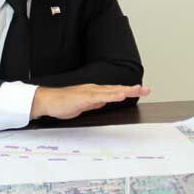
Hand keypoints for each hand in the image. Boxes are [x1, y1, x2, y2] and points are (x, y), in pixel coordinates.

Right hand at [31, 84, 150, 119]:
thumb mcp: (83, 105)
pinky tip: (120, 95)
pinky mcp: (84, 97)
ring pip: (111, 90)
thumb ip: (94, 102)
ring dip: (125, 90)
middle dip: (132, 89)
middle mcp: (94, 89)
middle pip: (117, 88)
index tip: (141, 90)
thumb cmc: (62, 103)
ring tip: (138, 90)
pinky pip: (101, 96)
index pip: (115, 90)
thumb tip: (104, 101)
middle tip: (146, 89)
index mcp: (94, 91)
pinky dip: (112, 95)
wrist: (47, 101)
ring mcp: (89, 92)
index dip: (128, 90)